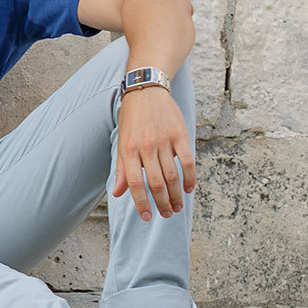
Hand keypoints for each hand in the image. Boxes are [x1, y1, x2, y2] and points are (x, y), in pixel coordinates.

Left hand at [112, 85, 193, 221]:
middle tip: (167, 214)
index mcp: (128, 150)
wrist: (146, 90)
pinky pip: (187, 161)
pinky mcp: (179, 135)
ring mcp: (164, 141)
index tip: (147, 217)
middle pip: (156, 183)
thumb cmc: (132, 119)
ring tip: (177, 206)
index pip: (135, 183)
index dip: (141, 203)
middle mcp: (145, 147)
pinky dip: (189, 178)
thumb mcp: (122, 142)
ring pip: (172, 175)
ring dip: (176, 195)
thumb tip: (118, 193)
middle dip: (162, 203)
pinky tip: (188, 189)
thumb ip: (122, 169)